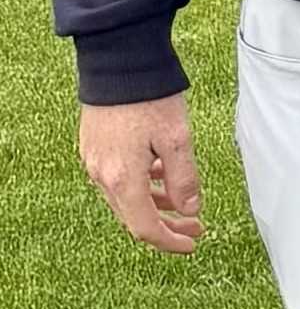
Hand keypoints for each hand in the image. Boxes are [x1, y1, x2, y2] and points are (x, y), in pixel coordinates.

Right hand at [80, 94, 204, 252]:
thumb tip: (190, 209)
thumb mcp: (178, 140)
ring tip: (184, 202)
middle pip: (133, 216)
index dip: (169, 242)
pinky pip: (117, 180)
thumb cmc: (150, 99)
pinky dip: (141, 186)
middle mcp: (102, 175)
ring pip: (125, 199)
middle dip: (167, 225)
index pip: (144, 227)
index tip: (192, 244)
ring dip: (155, 205)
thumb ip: (184, 179)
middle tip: (196, 225)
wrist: (118, 65)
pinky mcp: (94, 149)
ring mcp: (94, 162)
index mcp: (123, 178)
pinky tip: (161, 176)